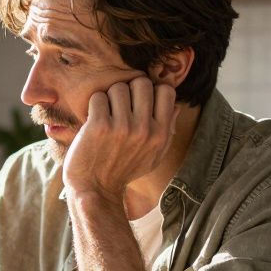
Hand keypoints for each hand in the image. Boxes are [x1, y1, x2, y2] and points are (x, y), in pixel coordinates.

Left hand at [62, 76, 178, 198]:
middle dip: (129, 90)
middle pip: (141, 83)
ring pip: (118, 87)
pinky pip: (99, 97)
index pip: (166, 91)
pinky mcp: (99, 126)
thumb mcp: (154, 155)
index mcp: (161, 134)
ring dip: (110, 98)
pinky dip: (94, 105)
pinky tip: (94, 119)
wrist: (95, 188)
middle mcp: (144, 129)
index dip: (152, 91)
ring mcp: (122, 126)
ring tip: (107, 115)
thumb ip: (167, 130)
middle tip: (120, 106)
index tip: (140, 102)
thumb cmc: (124, 170)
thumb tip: (177, 106)